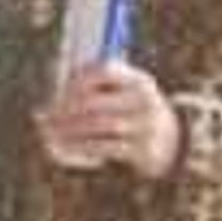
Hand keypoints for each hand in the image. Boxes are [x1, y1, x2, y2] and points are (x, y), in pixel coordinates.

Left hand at [39, 59, 180, 183]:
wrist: (176, 146)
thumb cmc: (135, 115)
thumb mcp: (125, 95)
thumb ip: (95, 89)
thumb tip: (51, 96)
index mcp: (139, 80)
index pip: (103, 69)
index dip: (75, 79)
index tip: (59, 91)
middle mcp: (145, 100)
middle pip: (93, 101)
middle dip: (63, 110)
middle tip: (45, 117)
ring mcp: (145, 126)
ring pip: (95, 126)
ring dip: (67, 130)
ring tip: (49, 133)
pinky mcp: (142, 151)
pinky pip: (102, 148)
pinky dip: (80, 148)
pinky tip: (69, 147)